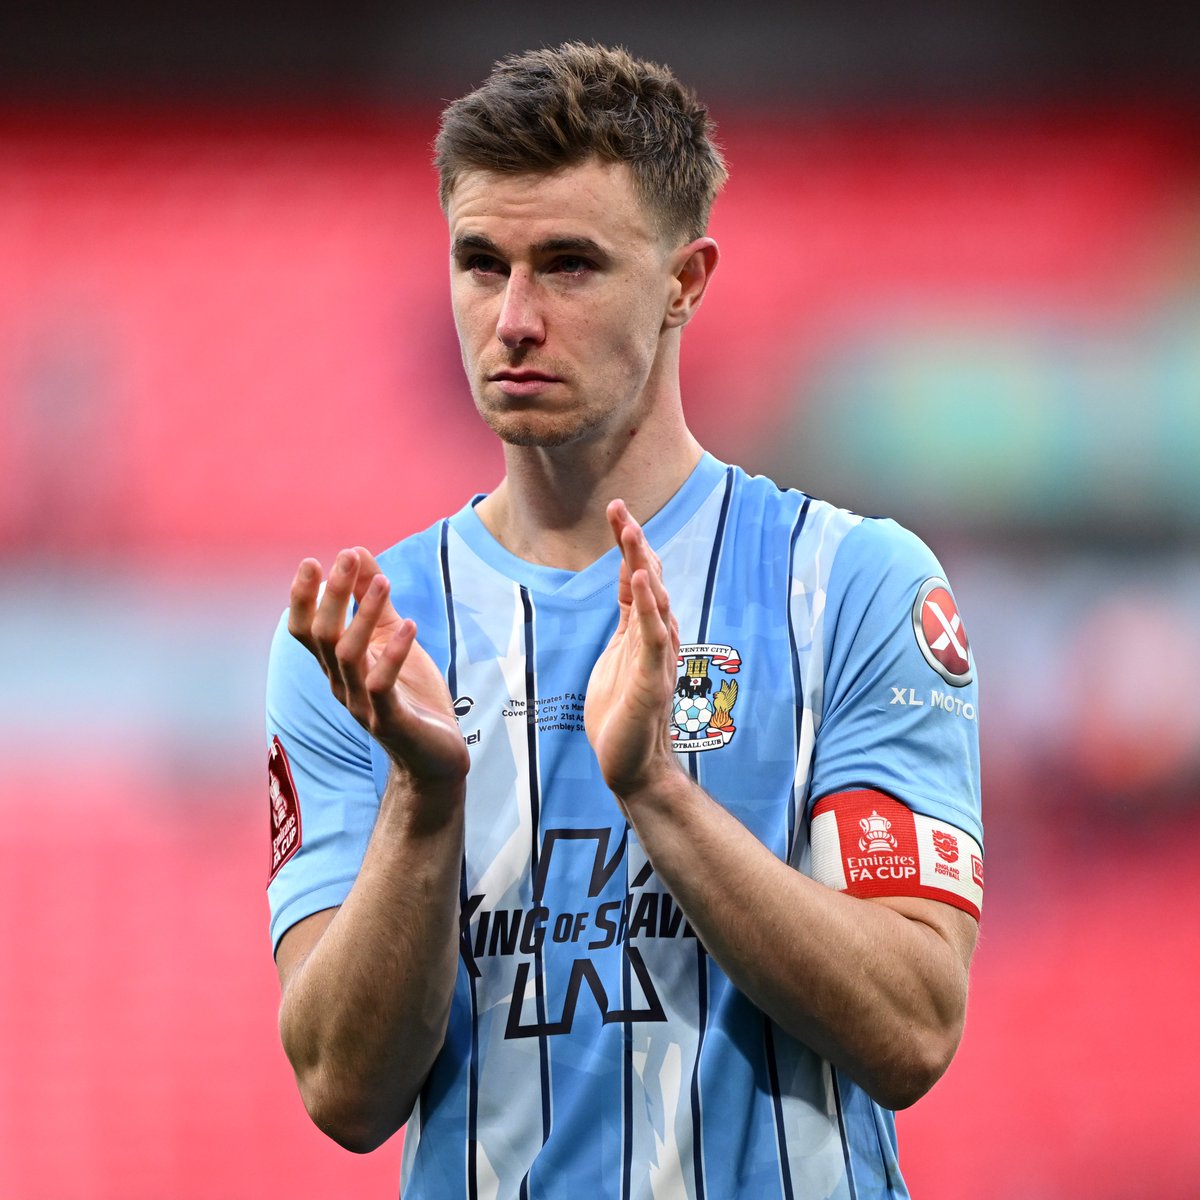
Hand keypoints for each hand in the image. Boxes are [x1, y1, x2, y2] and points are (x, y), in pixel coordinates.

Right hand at [288, 548, 469, 784]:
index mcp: (337, 666)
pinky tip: (410, 626)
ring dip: (365, 614)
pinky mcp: (391, 721)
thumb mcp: (393, 637)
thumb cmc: (413, 695)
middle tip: (346, 557)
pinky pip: (381, 685)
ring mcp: (363, 705)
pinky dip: (393, 653)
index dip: (302, 597)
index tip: (312, 562)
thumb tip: (357, 552)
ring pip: (348, 655)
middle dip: (332, 594)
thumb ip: (375, 600)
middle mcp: (341, 684)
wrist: (437, 756)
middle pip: (322, 635)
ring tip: (384, 582)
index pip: (304, 630)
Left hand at [585, 500, 683, 796]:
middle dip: (635, 544)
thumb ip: (626, 626)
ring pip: (654, 602)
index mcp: (640, 635)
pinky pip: (652, 636)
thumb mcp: (616, 661)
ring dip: (643, 564)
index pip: (636, 580)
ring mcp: (656, 659)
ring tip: (631, 532)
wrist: (633, 767)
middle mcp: (654, 640)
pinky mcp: (653, 680)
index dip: (628, 546)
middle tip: (620, 508)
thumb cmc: (622, 718)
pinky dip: (650, 606)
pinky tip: (644, 578)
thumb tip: (632, 589)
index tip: (618, 511)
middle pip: (649, 581)